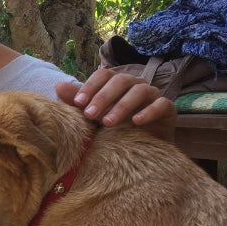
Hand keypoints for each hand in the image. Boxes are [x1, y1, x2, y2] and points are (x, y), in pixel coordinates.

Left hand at [56, 68, 176, 141]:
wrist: (141, 151)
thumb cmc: (113, 131)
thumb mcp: (93, 117)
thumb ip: (78, 103)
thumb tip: (58, 86)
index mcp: (116, 83)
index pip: (104, 74)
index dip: (91, 85)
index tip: (78, 103)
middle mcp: (135, 85)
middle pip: (121, 80)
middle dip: (104, 96)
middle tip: (90, 115)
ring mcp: (153, 96)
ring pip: (140, 91)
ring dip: (122, 105)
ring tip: (108, 123)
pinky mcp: (168, 110)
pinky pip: (161, 105)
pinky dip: (148, 112)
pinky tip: (136, 122)